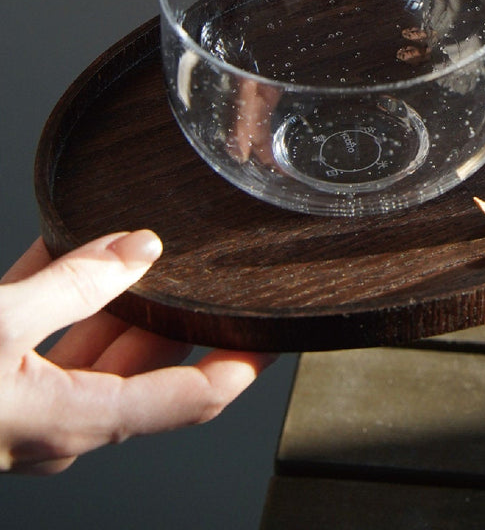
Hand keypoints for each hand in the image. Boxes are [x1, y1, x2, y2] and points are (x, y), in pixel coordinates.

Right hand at [0, 232, 273, 474]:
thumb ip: (73, 285)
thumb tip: (140, 249)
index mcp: (77, 420)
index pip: (194, 398)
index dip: (243, 363)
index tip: (274, 331)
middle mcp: (60, 425)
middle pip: (144, 363)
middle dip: (172, 308)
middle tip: (197, 260)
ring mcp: (27, 411)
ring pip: (93, 347)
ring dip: (111, 295)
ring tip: (128, 242)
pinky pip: (43, 341)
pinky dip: (57, 294)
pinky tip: (61, 249)